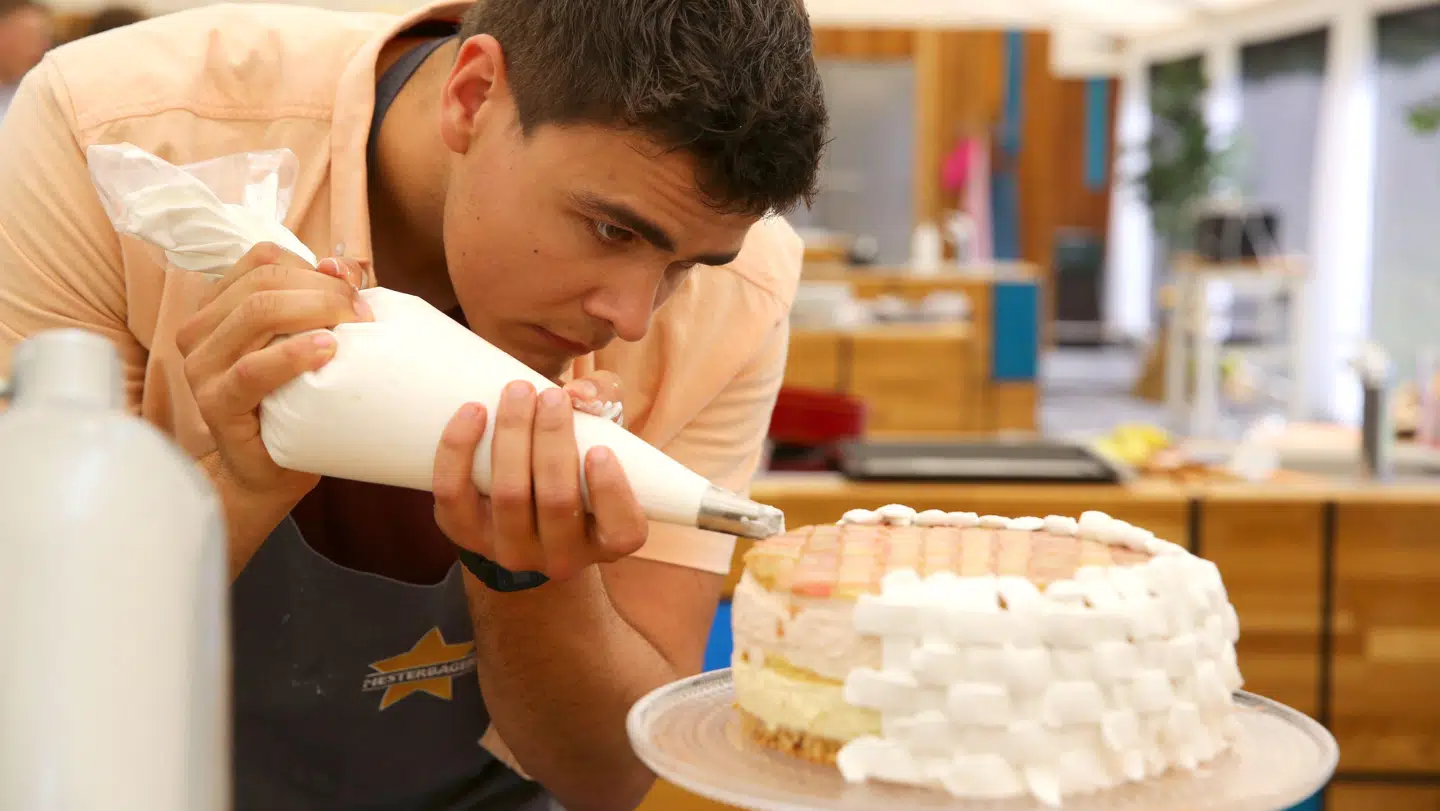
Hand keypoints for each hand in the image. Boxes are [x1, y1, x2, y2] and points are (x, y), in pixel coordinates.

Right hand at [176, 242, 372, 498]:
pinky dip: (293, 354)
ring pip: (256, 313)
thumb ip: (321, 301)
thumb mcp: (310, 342)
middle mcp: (200, 330)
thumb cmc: (295, 403)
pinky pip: (251, 368)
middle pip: (264, 281)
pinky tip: (327, 352)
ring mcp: (201, 367)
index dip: (313, 266)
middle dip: (324, 289)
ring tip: (355, 328)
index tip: (354, 290)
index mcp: (219, 306)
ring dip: (315, 312)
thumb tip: (340, 264)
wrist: (270, 473)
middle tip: (364, 313)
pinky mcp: (213, 403)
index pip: (263, 259)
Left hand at [432, 372, 647, 581]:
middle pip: (557, 501)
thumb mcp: (607, 430)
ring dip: (512, 435)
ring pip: (508, 495)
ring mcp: (510, 551)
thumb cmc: (579, 457)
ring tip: (518, 392)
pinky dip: (458, 450)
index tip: (600, 448)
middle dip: (553, 441)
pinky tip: (473, 412)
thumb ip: (604, 400)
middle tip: (551, 397)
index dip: (611, 492)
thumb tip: (578, 393)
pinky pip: (453, 495)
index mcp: (608, 541)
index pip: (621, 531)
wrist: (528, 492)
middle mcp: (561, 558)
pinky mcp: (465, 534)